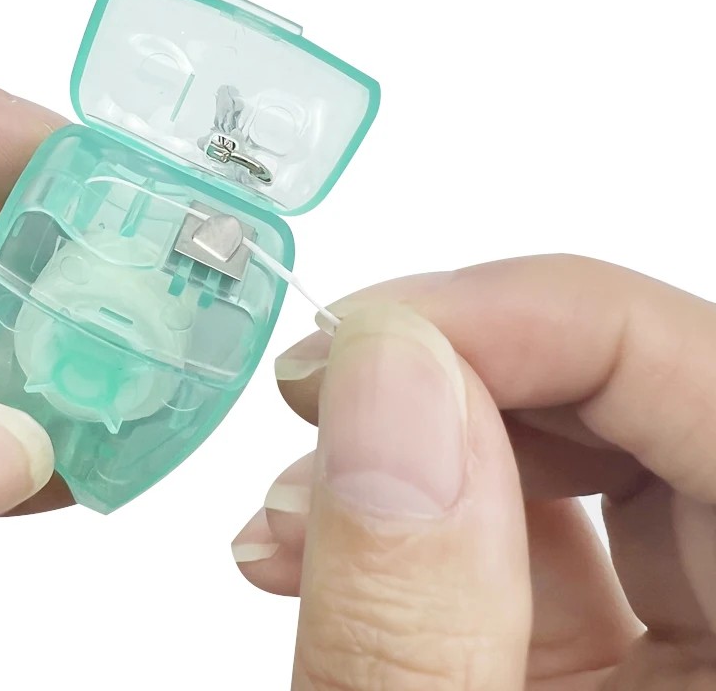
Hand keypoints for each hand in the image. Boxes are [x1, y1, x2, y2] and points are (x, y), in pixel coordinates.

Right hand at [233, 255, 715, 687]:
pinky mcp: (622, 669)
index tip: (383, 327)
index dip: (548, 317)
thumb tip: (389, 379)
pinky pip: (545, 543)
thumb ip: (409, 619)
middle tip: (327, 383)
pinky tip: (317, 543)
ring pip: (592, 465)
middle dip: (464, 373)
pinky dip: (421, 523)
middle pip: (651, 408)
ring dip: (422, 445)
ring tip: (295, 497)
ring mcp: (690, 662)